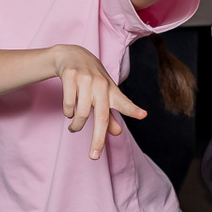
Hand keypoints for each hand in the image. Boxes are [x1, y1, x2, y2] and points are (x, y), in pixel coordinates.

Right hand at [53, 44, 145, 159]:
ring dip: (76, 126)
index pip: (123, 102)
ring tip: (73, 128)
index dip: (133, 109)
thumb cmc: (91, 79)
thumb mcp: (102, 95)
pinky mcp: (70, 76)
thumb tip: (117, 133)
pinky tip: (68, 111)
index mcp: (111, 90)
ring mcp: (85, 79)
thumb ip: (109, 115)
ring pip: (81, 113)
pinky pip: (68, 105)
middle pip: (101, 117)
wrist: (72, 55)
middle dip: (98, 140)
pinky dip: (67, 113)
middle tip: (94, 156)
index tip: (143, 115)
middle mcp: (100, 84)